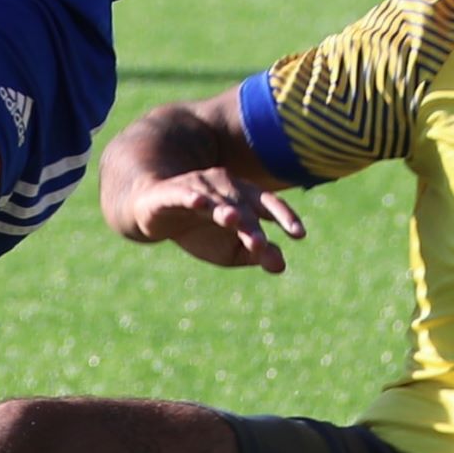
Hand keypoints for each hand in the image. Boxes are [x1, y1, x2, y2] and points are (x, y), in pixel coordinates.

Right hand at [119, 163, 309, 274]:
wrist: (154, 213)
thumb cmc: (199, 230)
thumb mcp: (230, 249)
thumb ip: (256, 254)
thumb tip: (281, 266)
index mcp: (245, 198)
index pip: (269, 204)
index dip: (285, 217)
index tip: (299, 235)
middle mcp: (226, 187)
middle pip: (242, 208)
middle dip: (250, 227)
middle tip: (260, 245)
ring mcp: (199, 186)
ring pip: (215, 201)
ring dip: (225, 209)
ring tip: (235, 220)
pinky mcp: (172, 192)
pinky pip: (183, 194)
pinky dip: (191, 197)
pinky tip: (199, 203)